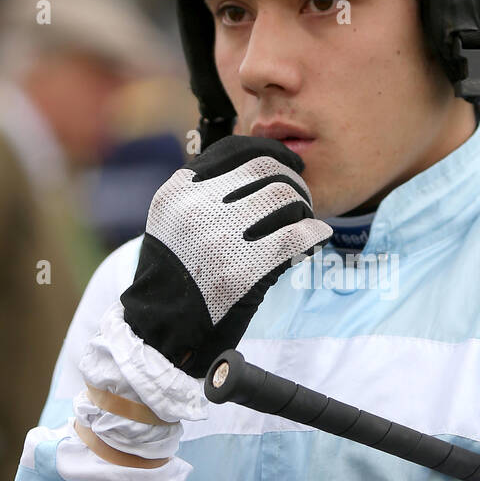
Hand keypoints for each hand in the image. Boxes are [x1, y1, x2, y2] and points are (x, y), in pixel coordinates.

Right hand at [121, 135, 330, 377]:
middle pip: (268, 172)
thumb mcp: (172, 220)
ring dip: (304, 208)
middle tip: (301, 199)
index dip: (273, 154)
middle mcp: (197, 209)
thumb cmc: (174, 275)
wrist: (161, 330)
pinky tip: (318, 237)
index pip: (238, 150)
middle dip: (293, 182)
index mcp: (179, 191)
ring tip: (305, 221)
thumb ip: (203, 191)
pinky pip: (296, 237)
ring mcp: (221, 240)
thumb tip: (258, 168)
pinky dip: (314, 233)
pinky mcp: (243, 271)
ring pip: (285, 200)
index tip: (290, 164)